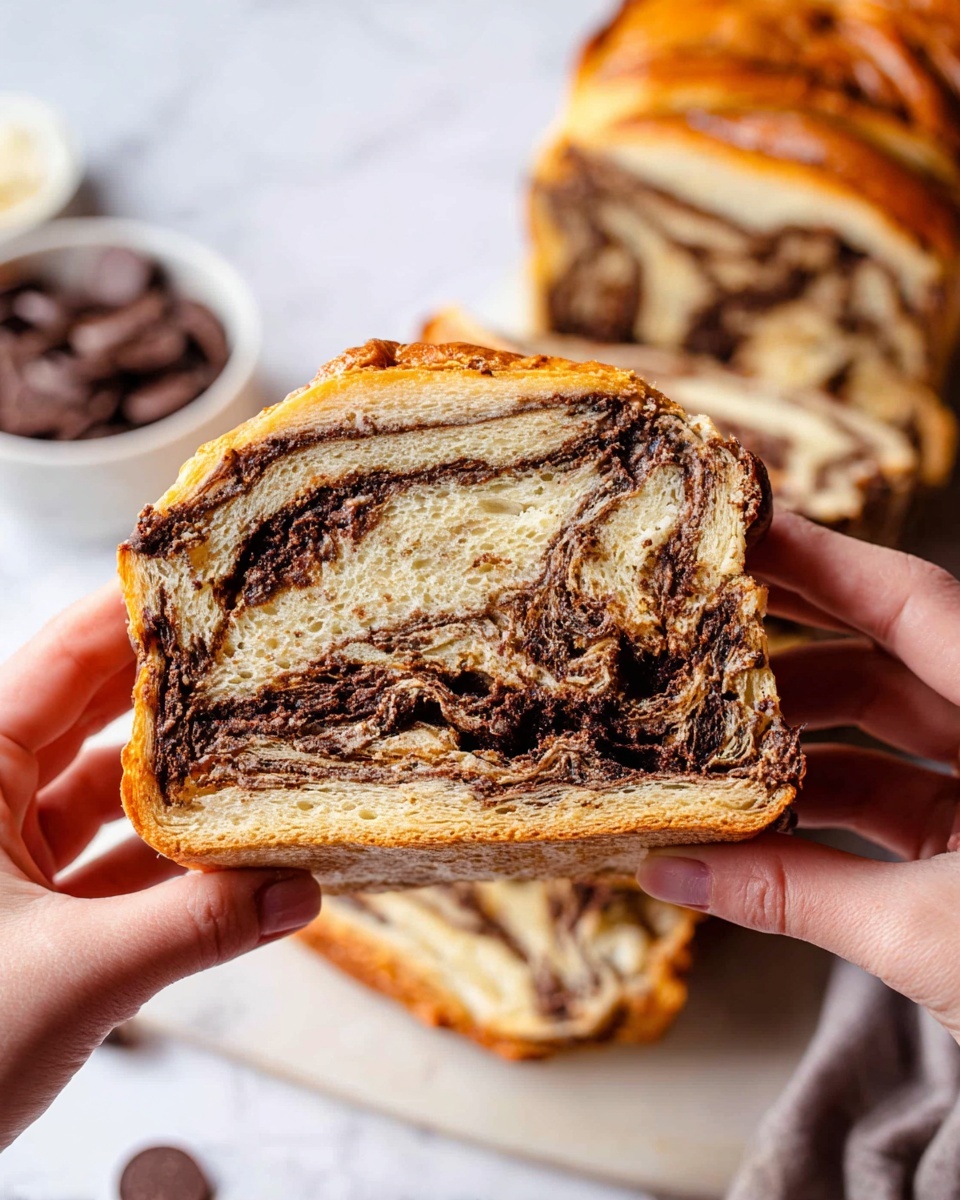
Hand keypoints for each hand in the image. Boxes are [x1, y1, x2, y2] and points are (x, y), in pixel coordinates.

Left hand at [0, 586, 320, 1148]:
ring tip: (261, 757)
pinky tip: (232, 861)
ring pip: (110, 795)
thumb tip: (299, 891)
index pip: (63, 656)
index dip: (138, 612)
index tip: (214, 579)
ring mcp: (8, 858)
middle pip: (94, 714)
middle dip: (177, 691)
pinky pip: (112, 864)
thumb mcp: (71, 975)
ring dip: (182, 788)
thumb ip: (195, 928)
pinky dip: (170, 863)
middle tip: (259, 656)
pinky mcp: (30, 913)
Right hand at [637, 512, 959, 1041]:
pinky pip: (889, 794)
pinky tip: (751, 817)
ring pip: (881, 730)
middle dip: (785, 644)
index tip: (737, 526)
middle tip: (694, 622)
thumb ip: (797, 895)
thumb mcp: (930, 939)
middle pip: (888, 655)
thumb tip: (672, 872)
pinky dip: (820, 802)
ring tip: (703, 744)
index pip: (917, 604)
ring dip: (790, 738)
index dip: (821, 560)